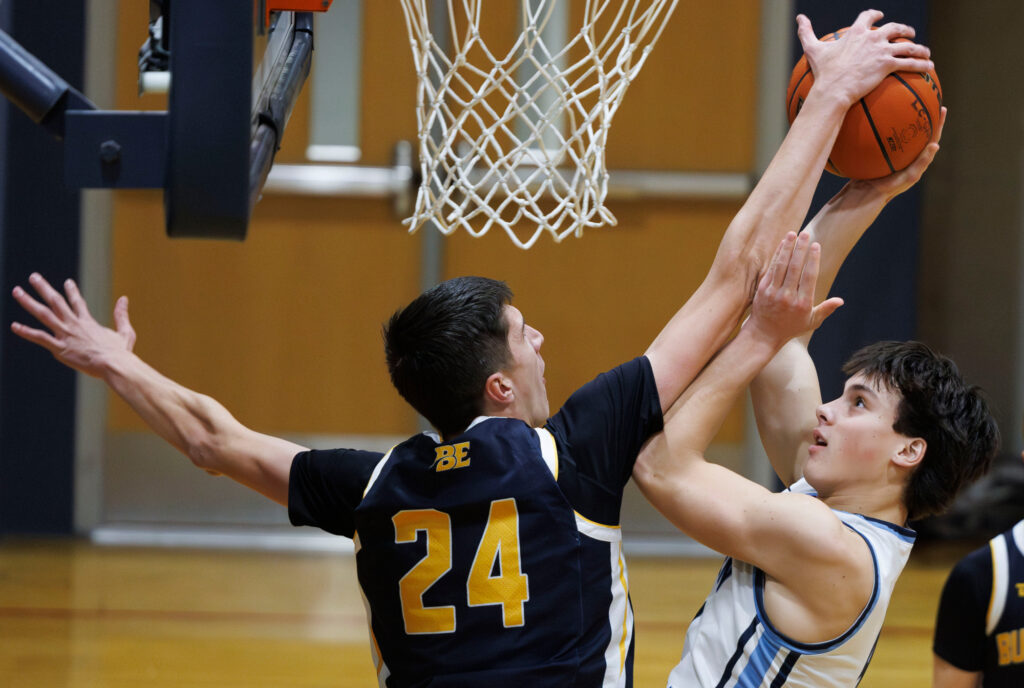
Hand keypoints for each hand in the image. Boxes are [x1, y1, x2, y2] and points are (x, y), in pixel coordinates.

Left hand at [11, 273, 135, 377]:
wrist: (114, 364)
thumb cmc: (121, 352)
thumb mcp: (125, 332)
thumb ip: (122, 315)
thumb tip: (124, 298)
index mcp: (88, 322)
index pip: (77, 302)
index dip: (72, 291)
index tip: (67, 282)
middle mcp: (74, 324)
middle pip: (56, 301)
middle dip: (43, 288)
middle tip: (33, 276)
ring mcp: (66, 335)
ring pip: (44, 314)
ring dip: (29, 302)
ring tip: (17, 291)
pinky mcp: (60, 348)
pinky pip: (40, 338)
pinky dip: (26, 331)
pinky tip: (14, 325)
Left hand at [746, 232, 842, 344]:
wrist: (764, 334)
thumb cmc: (791, 327)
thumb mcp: (811, 322)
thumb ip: (825, 310)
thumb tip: (841, 301)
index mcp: (803, 303)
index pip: (809, 277)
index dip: (812, 259)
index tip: (816, 245)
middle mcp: (788, 297)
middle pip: (795, 268)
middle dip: (800, 249)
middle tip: (805, 234)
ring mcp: (773, 293)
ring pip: (781, 266)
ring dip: (787, 248)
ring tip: (792, 234)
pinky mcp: (762, 290)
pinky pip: (771, 269)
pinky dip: (777, 256)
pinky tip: (782, 245)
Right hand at [798, 10, 933, 106]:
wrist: (834, 89)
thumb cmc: (823, 72)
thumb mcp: (813, 49)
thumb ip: (806, 32)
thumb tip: (799, 18)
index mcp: (856, 32)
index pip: (869, 17)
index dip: (875, 15)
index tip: (880, 16)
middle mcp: (872, 37)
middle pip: (895, 28)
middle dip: (904, 30)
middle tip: (909, 34)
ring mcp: (882, 50)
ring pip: (908, 46)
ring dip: (919, 48)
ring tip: (926, 53)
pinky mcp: (888, 65)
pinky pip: (910, 63)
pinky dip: (922, 64)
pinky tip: (930, 66)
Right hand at [856, 106, 946, 199]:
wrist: (865, 193)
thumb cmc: (889, 188)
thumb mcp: (909, 176)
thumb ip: (922, 162)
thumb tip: (936, 145)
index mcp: (918, 159)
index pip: (932, 137)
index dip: (939, 124)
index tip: (942, 109)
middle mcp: (908, 155)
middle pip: (919, 132)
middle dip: (924, 117)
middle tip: (925, 102)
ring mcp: (894, 154)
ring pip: (902, 133)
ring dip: (905, 120)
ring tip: (904, 106)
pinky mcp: (880, 154)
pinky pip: (885, 136)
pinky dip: (885, 127)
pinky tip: (878, 118)